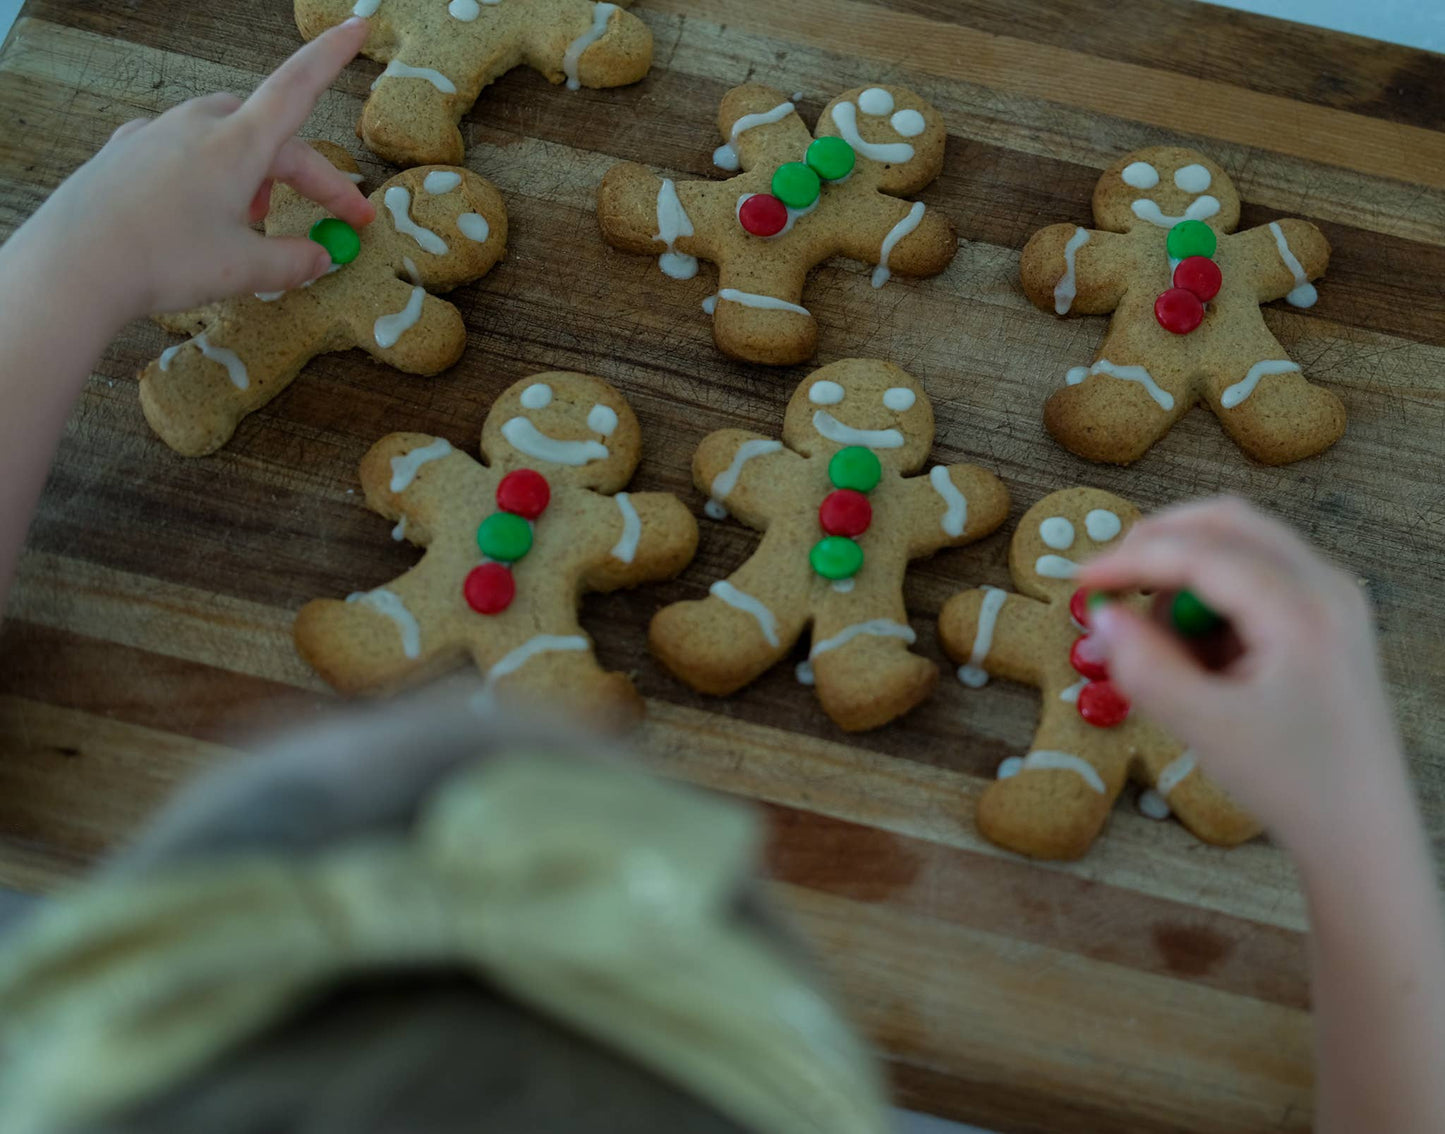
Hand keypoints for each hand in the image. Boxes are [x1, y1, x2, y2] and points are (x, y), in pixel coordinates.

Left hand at [8, 18, 374, 323]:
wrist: (73, 265)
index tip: (357, 27)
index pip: (298, 89)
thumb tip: (321, 258)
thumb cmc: (163, 260)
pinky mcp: (126, 150)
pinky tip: (199, 206)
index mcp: (237, 145)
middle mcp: (198, 125)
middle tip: (331, 216)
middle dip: (305, 172)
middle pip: (269, 132)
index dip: (331, 59)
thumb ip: (292, 261)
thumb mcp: (244, 270)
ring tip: (255, 218)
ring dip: (255, 172)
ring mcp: (157, 133)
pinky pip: (181, 148)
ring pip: (224, 136)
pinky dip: (207, 172)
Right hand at [1078, 496, 1402, 848]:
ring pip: (1240, 544)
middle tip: (1109, 583)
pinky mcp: (1326, 615)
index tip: (1079, 582)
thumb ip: (1145, 669)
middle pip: (1226, 522)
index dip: (1130, 559)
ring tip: (1165, 647)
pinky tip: (1202, 657)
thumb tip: (1101, 617)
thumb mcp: (1205, 729)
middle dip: (1158, 544)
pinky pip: (1255, 576)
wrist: (1362, 830)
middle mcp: (1327, 585)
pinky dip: (1212, 597)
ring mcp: (1332, 596)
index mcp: (1303, 611)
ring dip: (1185, 574)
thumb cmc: (1292, 783)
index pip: (1200, 552)